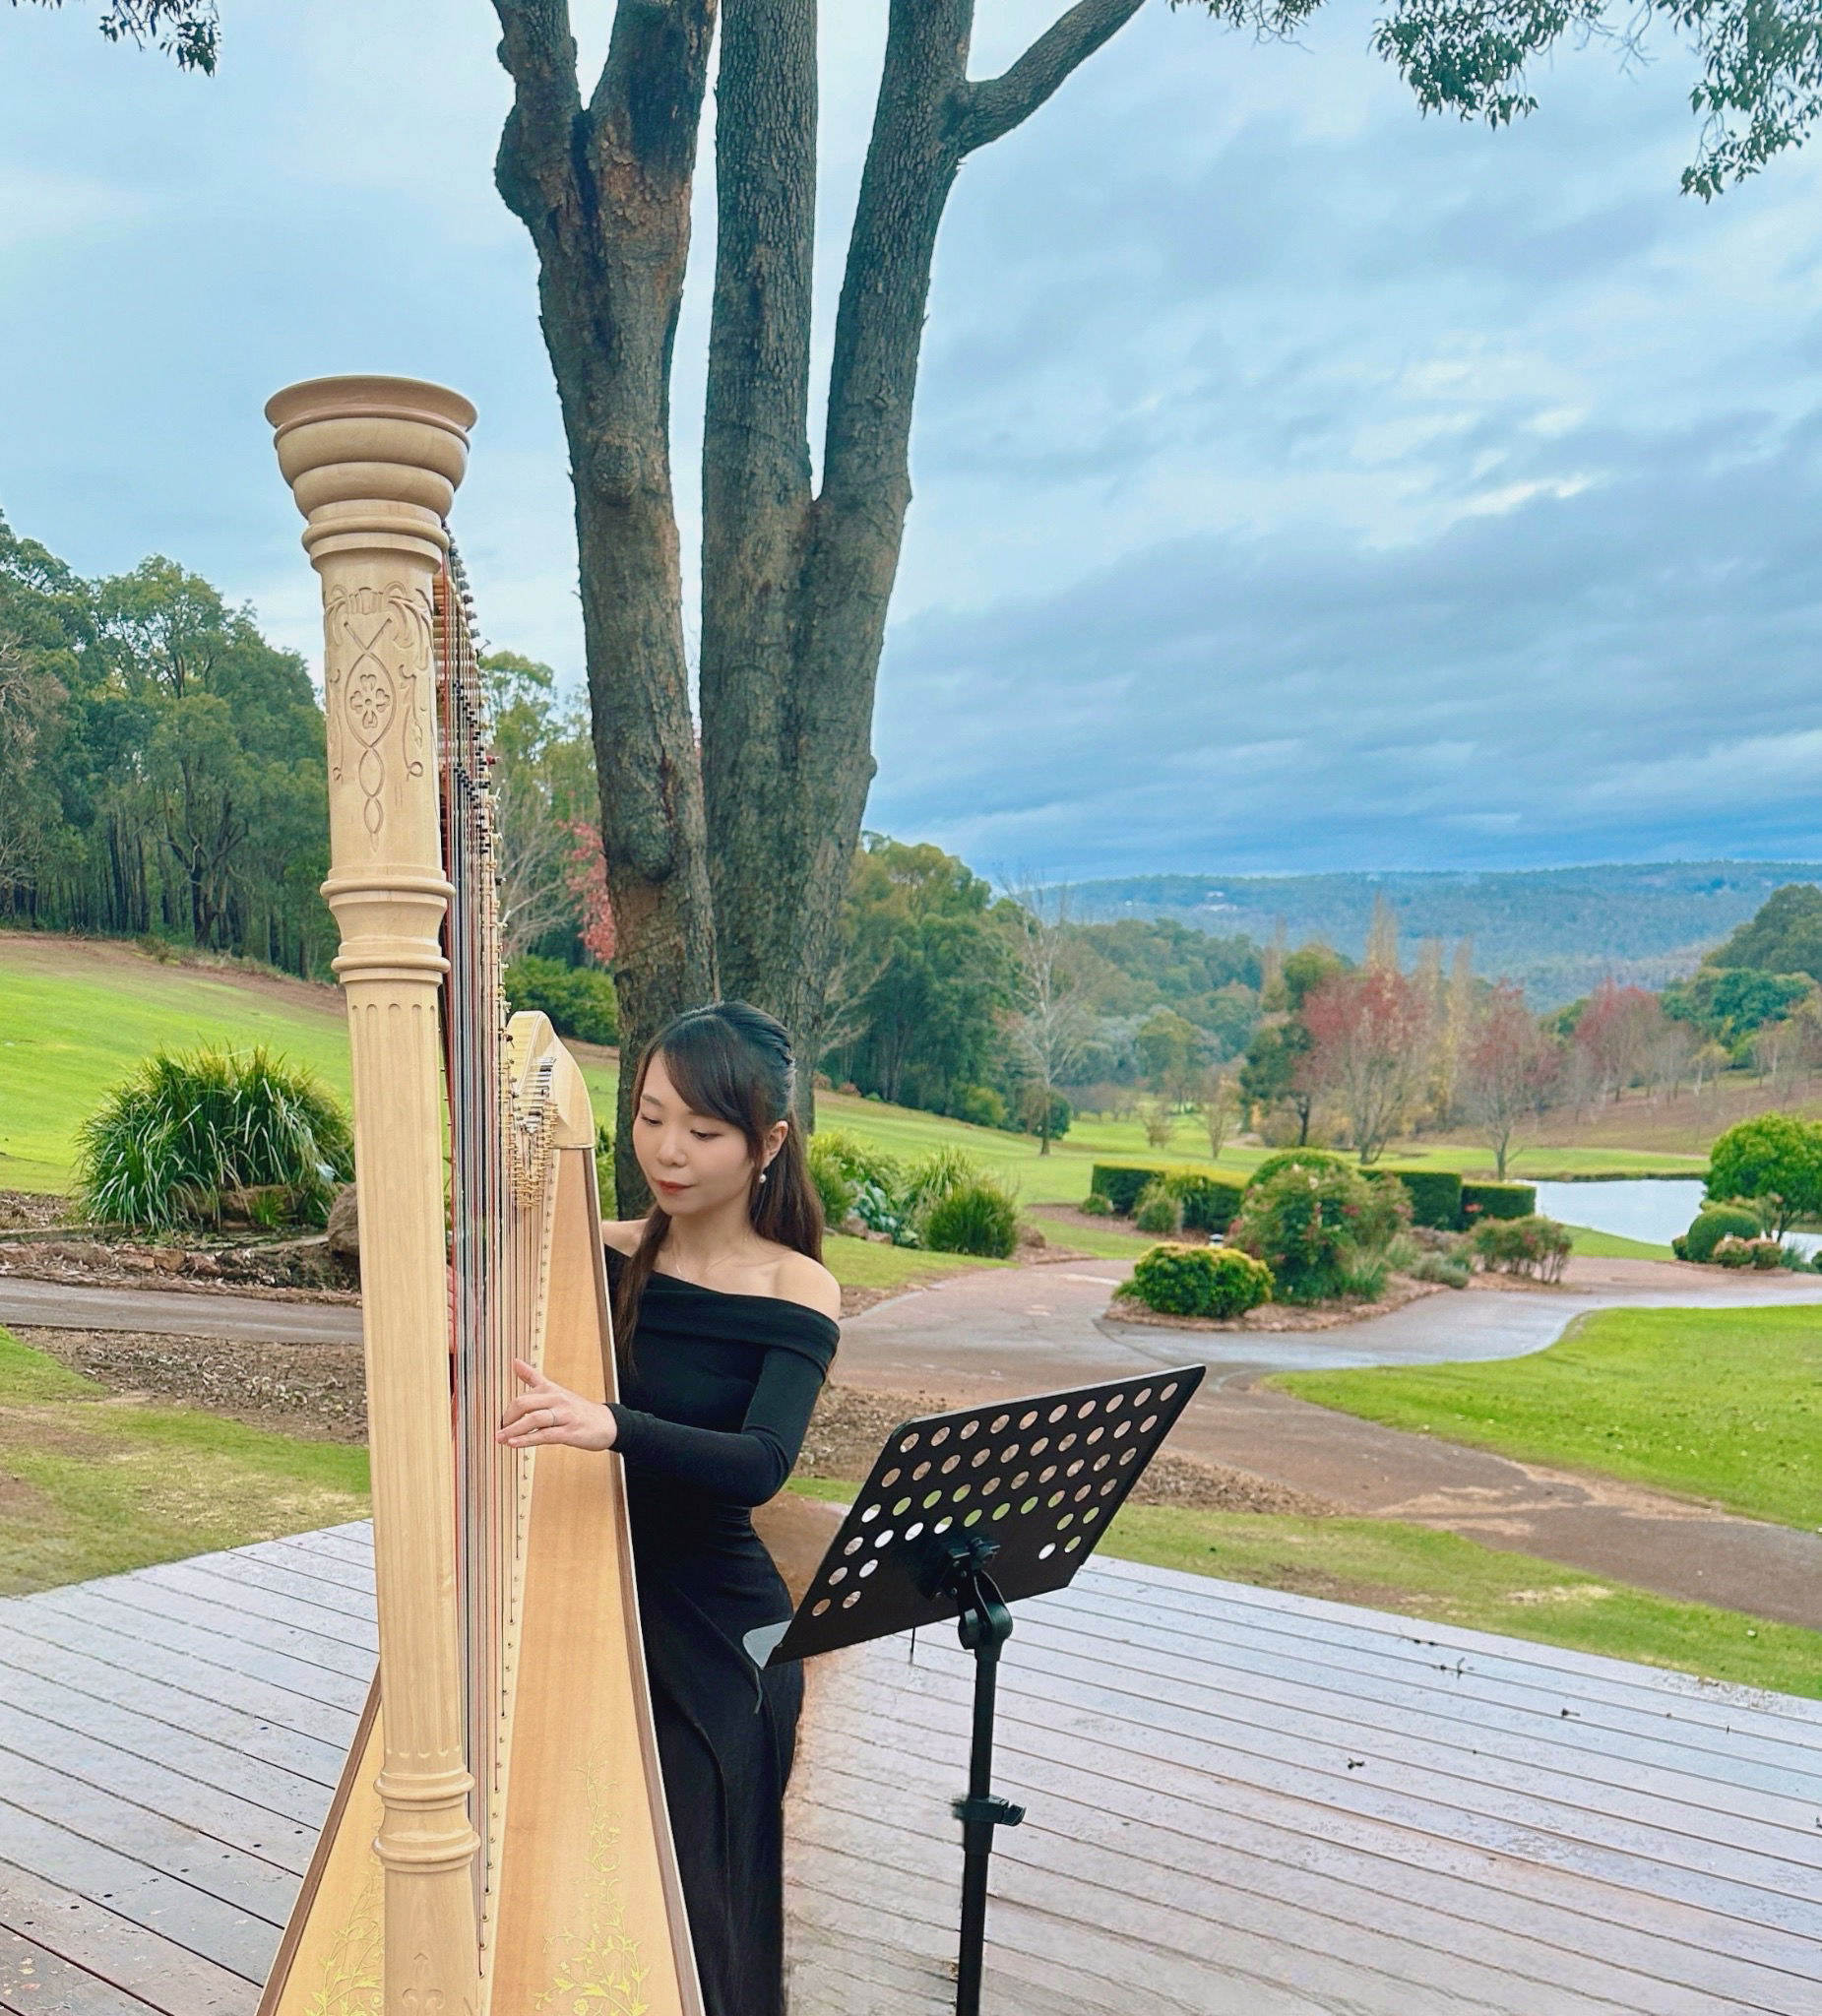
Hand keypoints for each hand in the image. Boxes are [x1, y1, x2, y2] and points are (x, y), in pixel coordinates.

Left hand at [496, 1356, 616, 1452]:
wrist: (607, 1423)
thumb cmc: (578, 1409)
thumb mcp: (556, 1390)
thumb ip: (533, 1377)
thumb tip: (514, 1361)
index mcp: (551, 1389)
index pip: (523, 1394)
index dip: (507, 1409)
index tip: (497, 1420)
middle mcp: (556, 1399)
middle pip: (524, 1403)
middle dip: (507, 1418)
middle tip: (498, 1430)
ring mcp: (563, 1415)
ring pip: (533, 1419)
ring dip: (513, 1430)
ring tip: (500, 1439)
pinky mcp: (569, 1431)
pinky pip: (544, 1435)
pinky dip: (527, 1440)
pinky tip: (515, 1444)